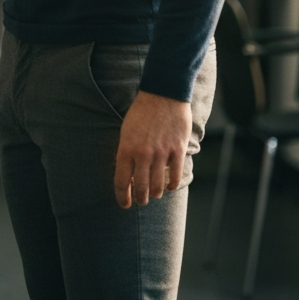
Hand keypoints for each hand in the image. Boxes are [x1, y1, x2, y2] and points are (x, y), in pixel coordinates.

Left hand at [114, 90, 191, 207]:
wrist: (162, 94)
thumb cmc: (141, 112)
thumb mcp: (126, 131)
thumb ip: (126, 152)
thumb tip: (128, 174)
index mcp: (126, 148)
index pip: (121, 180)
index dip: (122, 196)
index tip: (124, 204)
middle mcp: (143, 153)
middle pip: (141, 188)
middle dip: (140, 199)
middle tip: (140, 202)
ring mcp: (161, 153)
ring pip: (158, 186)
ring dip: (155, 194)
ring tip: (153, 194)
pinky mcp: (177, 150)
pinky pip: (174, 176)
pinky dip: (171, 185)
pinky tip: (168, 186)